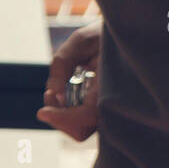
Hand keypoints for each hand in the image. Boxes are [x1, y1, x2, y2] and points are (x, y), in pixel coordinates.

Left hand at [36, 21, 101, 140]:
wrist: (127, 41)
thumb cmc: (106, 37)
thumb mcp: (82, 40)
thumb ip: (63, 63)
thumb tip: (53, 93)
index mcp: (113, 90)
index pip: (86, 116)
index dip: (63, 118)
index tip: (42, 112)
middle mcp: (112, 107)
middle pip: (80, 130)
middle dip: (60, 118)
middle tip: (51, 96)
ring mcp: (106, 112)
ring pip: (79, 128)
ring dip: (61, 114)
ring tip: (56, 92)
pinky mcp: (99, 111)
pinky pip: (80, 120)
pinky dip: (66, 111)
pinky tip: (63, 93)